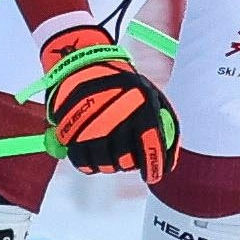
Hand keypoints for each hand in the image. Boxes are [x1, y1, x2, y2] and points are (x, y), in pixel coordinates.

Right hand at [39, 22, 178, 178]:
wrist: (85, 63)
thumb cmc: (124, 84)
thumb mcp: (152, 96)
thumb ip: (165, 126)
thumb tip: (169, 161)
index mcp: (141, 106)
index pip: (152, 146)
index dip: (154, 167)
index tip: (153, 176)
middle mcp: (118, 116)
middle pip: (126, 161)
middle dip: (130, 164)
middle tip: (129, 159)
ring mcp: (92, 124)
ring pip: (104, 165)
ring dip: (110, 165)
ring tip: (111, 154)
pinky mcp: (71, 130)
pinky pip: (82, 162)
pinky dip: (89, 164)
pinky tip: (94, 157)